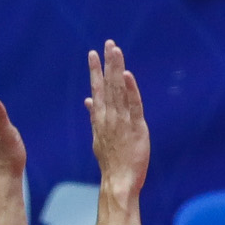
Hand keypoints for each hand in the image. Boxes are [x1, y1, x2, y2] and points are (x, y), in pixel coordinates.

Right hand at [85, 40, 149, 193]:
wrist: (118, 180)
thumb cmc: (111, 161)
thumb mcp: (98, 136)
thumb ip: (94, 116)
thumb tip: (88, 101)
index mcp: (100, 118)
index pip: (97, 89)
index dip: (95, 71)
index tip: (93, 54)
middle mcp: (109, 116)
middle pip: (108, 85)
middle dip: (107, 63)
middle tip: (108, 44)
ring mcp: (121, 121)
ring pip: (119, 90)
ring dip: (117, 69)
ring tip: (116, 51)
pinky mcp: (136, 127)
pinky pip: (133, 105)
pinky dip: (130, 90)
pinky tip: (128, 75)